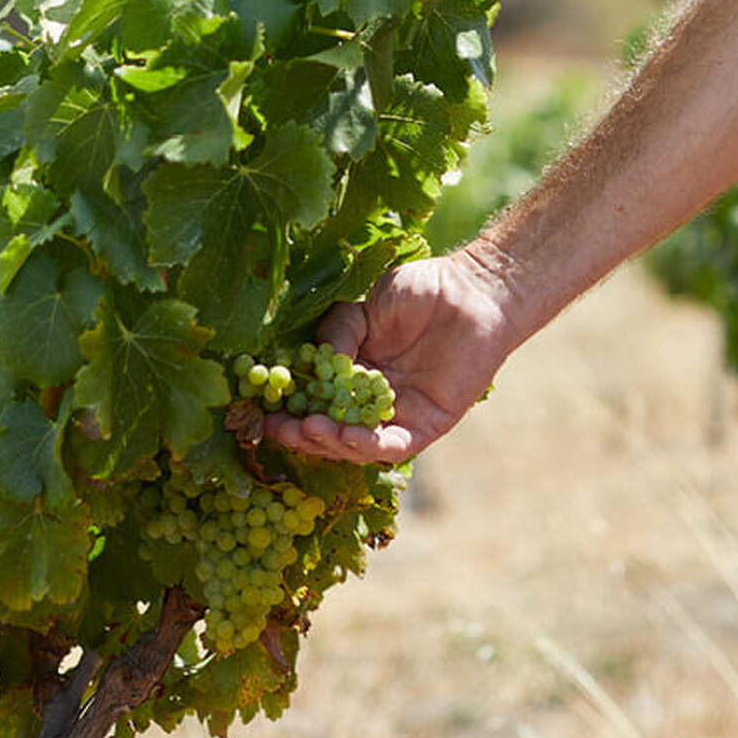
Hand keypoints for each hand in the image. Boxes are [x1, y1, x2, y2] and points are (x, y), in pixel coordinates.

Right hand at [262, 244, 516, 462]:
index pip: (317, 402)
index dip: (290, 410)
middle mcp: (375, 402)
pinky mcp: (428, 424)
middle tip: (279, 428)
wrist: (474, 291)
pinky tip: (349, 436)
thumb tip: (316, 364)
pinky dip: (370, 446)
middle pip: (332, 432)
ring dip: (331, 443)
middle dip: (303, 434)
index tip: (263, 412)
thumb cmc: (422, 291)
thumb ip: (339, 334)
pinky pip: (395, 446)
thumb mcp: (365, 307)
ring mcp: (400, 416)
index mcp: (356, 375)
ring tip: (310, 428)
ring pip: (359, 446)